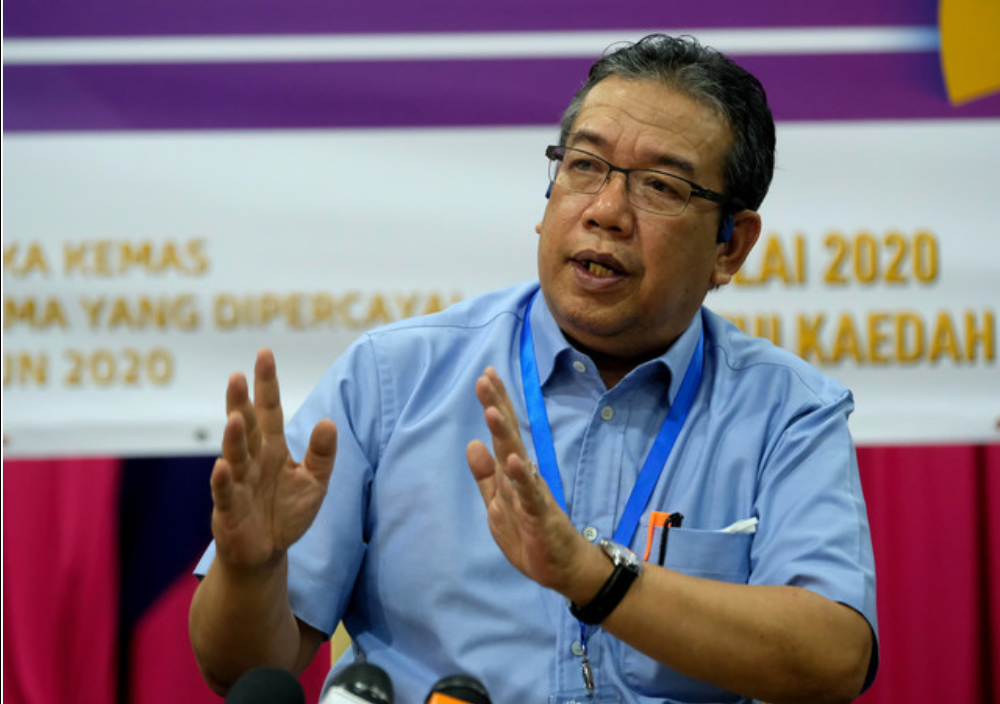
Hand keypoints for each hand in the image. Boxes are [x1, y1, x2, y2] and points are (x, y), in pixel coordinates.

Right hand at [209, 349, 336, 572]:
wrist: (266, 553)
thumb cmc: (287, 513)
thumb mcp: (314, 482)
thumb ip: (322, 454)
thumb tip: (330, 422)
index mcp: (273, 449)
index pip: (269, 409)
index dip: (266, 383)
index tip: (263, 353)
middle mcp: (252, 460)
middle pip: (247, 426)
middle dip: (241, 402)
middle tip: (237, 376)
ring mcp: (238, 483)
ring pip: (234, 455)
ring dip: (234, 437)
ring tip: (236, 416)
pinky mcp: (229, 511)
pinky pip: (225, 493)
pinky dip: (223, 481)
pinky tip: (221, 466)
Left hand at [465, 367, 594, 594]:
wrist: (563, 568)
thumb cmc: (530, 533)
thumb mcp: (498, 504)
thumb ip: (485, 475)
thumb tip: (472, 443)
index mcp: (512, 473)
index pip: (503, 432)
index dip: (495, 404)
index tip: (485, 375)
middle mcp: (524, 476)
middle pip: (509, 435)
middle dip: (498, 406)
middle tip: (486, 377)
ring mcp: (533, 494)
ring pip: (517, 459)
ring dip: (505, 435)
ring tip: (492, 410)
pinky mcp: (540, 515)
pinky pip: (529, 494)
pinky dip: (521, 477)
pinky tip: (513, 460)